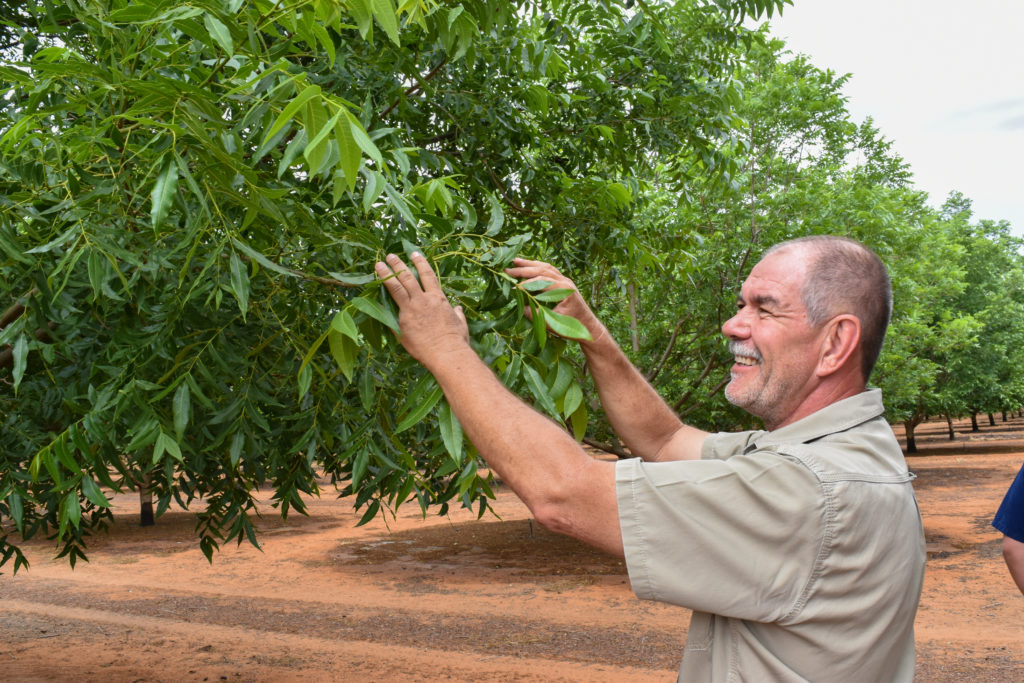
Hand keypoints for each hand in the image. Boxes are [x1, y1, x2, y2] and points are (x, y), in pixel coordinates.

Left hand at [375, 252, 469, 366]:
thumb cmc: (456, 340)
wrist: (446, 352)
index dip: (420, 263)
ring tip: (378, 265)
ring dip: (386, 274)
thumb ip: (457, 314)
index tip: (415, 254)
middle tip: (390, 255)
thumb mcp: (460, 323)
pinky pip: (389, 309)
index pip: (428, 275)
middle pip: (408, 277)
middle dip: (398, 265)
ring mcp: (411, 310)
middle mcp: (423, 300)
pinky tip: (372, 293)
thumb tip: (457, 309)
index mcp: (438, 298)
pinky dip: (381, 300)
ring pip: (396, 287)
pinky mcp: (402, 321)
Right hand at [504, 258, 604, 343]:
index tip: (513, 287)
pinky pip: (550, 270)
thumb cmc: (573, 328)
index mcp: (564, 289)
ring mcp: (565, 280)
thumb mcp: (554, 325)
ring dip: (530, 263)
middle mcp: (565, 281)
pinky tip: (529, 265)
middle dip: (524, 269)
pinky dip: (538, 266)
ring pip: (546, 267)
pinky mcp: (564, 282)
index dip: (526, 283)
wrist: (589, 327)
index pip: (542, 280)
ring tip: (516, 261)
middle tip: (508, 269)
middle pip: (543, 270)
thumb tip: (523, 307)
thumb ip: (538, 316)